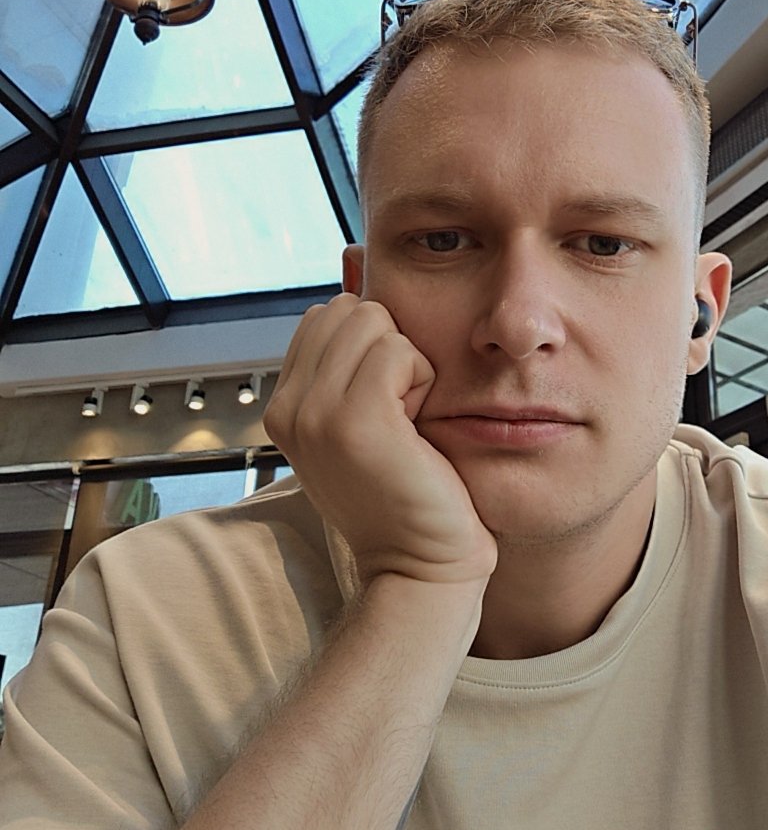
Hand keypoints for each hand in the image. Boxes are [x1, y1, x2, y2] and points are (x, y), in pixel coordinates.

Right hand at [264, 294, 497, 586]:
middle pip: (348, 309)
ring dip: (408, 362)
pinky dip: (422, 378)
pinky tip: (418, 425)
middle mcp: (286, 408)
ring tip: (407, 421)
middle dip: (388, 346)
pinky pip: (397, 350)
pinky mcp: (354, 422)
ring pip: (373, 322)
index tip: (385, 404)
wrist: (423, 564)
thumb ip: (350, 356)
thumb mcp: (365, 416)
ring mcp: (314, 414)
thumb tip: (352, 265)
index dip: (370, 346)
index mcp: (282, 406)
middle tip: (400, 413)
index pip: (325, 316)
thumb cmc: (409, 490)